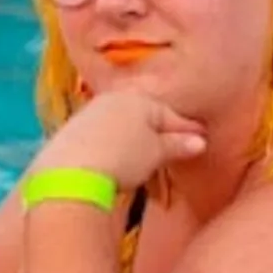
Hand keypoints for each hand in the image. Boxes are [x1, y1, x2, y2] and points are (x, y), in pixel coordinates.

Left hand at [28, 91, 207, 192]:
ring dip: (136, 138)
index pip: (170, 115)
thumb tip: (199, 142)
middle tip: (177, 147)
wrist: (70, 172)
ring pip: (121, 125)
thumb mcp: (155, 153)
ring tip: (148, 156)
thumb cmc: (123, 157)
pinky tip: (118, 158)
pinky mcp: (70, 133)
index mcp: (138, 100)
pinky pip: (102, 136)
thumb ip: (177, 145)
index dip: (187, 130)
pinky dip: (115, 145)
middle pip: (144, 117)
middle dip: (161, 132)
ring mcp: (88, 115)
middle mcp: (111, 99)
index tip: (202, 140)